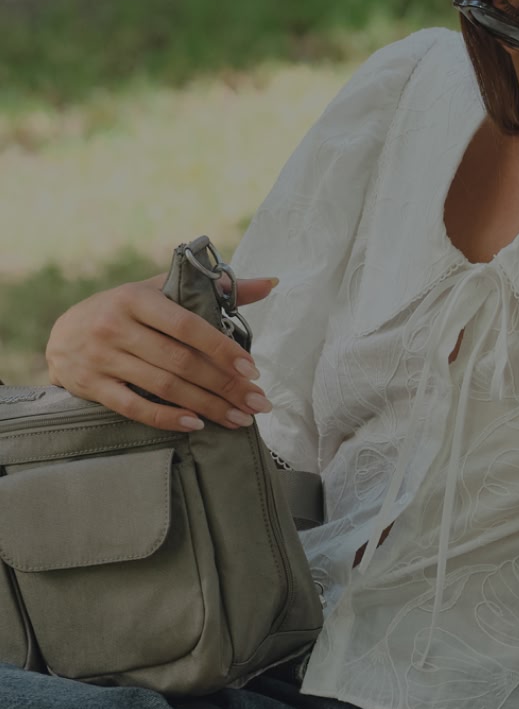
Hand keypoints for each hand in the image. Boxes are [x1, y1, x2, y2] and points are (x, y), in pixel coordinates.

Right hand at [46, 274, 277, 430]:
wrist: (61, 336)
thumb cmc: (122, 311)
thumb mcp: (157, 291)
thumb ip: (211, 289)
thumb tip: (268, 284)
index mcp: (136, 298)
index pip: (186, 325)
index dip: (221, 348)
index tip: (251, 369)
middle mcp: (115, 326)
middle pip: (180, 361)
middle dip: (224, 385)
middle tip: (257, 402)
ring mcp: (101, 358)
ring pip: (164, 387)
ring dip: (207, 406)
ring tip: (239, 418)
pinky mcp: (92, 387)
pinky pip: (135, 408)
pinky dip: (167, 418)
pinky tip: (196, 424)